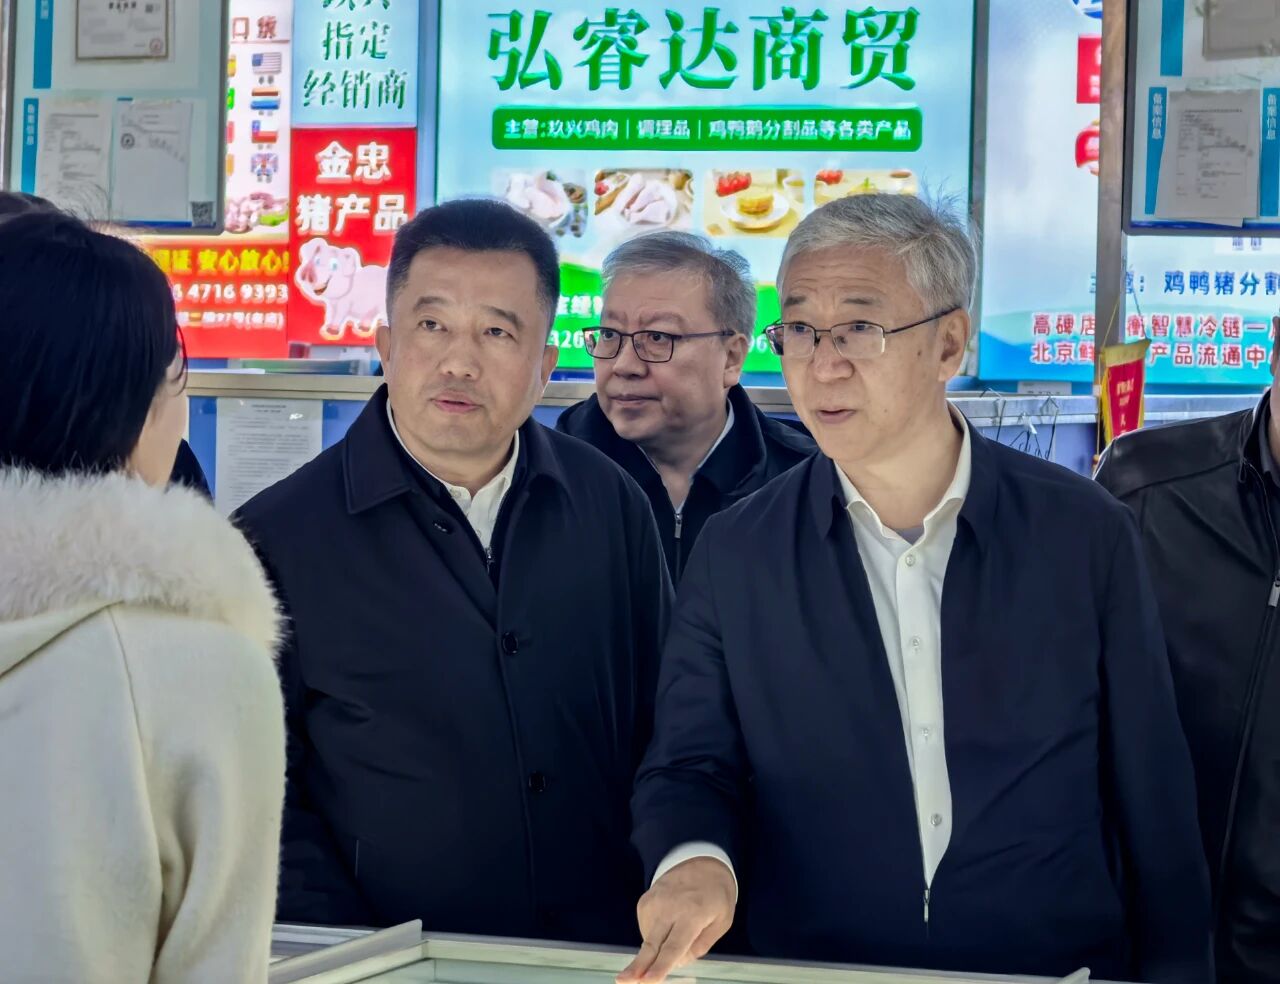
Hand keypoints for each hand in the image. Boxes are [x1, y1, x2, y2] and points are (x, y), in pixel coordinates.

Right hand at [616, 856, 735, 983]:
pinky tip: (668, 924)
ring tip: (678, 929)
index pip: (675, 946)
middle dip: (637, 966)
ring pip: (648, 940)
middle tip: (623, 981)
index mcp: (693, 914)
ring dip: (657, 950)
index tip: (648, 980)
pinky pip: (646, 929)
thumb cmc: (715, 895)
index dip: (661, 966)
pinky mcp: (644, 901)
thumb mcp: (722, 921)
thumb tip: (677, 963)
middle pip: (652, 944)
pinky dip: (655, 935)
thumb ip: (702, 945)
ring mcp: (654, 902)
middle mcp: (669, 908)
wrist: (700, 860)